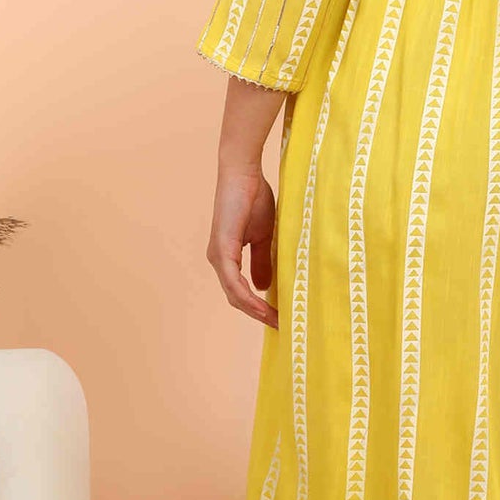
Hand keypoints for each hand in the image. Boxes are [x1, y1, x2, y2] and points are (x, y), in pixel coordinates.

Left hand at [208, 164, 278, 328]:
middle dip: (258, 314)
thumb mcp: (263, 236)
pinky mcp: (222, 250)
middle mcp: (218, 260)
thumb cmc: (253, 198)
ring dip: (254, 310)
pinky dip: (247, 297)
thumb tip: (263, 287)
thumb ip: (262, 261)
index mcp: (227, 257)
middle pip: (236, 298)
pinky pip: (233, 282)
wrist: (244, 174)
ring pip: (234, 294)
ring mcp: (218, 256)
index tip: (280, 318)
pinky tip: (262, 306)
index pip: (239, 291)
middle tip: (282, 325)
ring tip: (276, 320)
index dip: (257, 307)